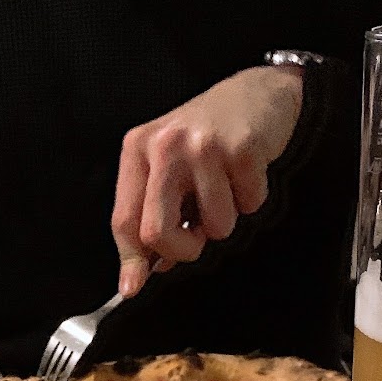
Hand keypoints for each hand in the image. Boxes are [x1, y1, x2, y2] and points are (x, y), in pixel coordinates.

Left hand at [111, 65, 303, 296]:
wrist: (257, 92)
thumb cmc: (206, 137)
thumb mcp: (166, 167)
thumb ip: (150, 214)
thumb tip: (142, 274)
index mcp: (138, 150)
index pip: (124, 220)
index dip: (131, 261)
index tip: (133, 287)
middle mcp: (165, 146)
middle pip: (156, 232)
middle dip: (182, 251)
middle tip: (195, 238)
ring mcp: (203, 146)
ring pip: (214, 227)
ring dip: (225, 220)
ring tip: (225, 186)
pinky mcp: (242, 149)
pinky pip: (248, 206)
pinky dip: (251, 199)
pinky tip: (245, 173)